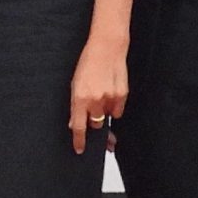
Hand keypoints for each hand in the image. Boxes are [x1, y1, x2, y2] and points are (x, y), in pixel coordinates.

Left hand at [69, 35, 129, 153]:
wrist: (107, 47)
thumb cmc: (88, 63)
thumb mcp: (75, 84)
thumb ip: (75, 105)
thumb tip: (75, 124)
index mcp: (79, 97)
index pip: (78, 127)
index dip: (79, 141)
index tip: (79, 149)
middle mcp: (95, 100)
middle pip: (95, 124)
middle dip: (93, 122)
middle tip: (94, 111)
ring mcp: (110, 98)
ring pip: (107, 117)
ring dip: (104, 112)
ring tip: (102, 94)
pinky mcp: (122, 95)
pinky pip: (118, 111)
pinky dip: (114, 106)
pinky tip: (111, 92)